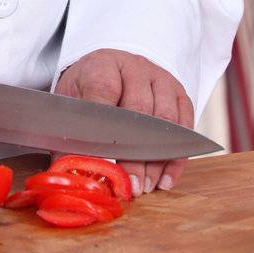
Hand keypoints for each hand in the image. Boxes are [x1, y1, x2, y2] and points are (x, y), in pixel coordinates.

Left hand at [54, 48, 193, 194]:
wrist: (107, 70)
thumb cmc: (86, 93)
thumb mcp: (68, 107)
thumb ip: (69, 139)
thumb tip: (73, 173)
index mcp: (101, 66)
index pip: (104, 93)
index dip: (104, 131)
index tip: (103, 165)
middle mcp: (134, 68)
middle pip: (139, 110)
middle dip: (134, 154)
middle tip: (130, 186)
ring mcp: (159, 78)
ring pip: (165, 119)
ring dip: (157, 159)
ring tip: (146, 186)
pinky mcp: (178, 92)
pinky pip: (185, 126)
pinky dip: (176, 156)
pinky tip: (164, 179)